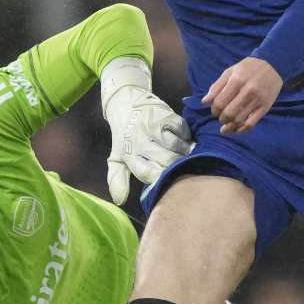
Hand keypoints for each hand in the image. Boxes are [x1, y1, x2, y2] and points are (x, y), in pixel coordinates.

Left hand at [105, 89, 192, 204]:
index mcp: (130, 154)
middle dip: (178, 166)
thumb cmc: (123, 136)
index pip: (148, 173)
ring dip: (185, 152)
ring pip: (177, 146)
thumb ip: (118, 179)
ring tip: (185, 154)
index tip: (169, 180)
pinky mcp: (166, 114)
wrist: (125, 103)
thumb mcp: (117, 158)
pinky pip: (182, 130)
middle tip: (183, 167)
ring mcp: (155, 127)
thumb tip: (119, 200)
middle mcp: (142, 141)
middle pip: (167, 160)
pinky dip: (186, 136)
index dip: (161, 178)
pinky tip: (184, 139)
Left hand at [202, 57, 281, 134]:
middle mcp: (248, 91)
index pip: (220, 102)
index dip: (214, 110)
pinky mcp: (265, 107)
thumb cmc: (248, 68)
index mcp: (237, 81)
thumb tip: (205, 101)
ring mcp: (257, 100)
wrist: (273, 65)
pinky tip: (236, 130)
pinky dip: (241, 130)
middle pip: (228, 113)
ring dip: (229, 126)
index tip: (215, 110)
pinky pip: (251, 124)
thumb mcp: (230, 71)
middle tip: (221, 117)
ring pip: (239, 120)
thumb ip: (216, 86)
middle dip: (221, 119)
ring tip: (226, 127)